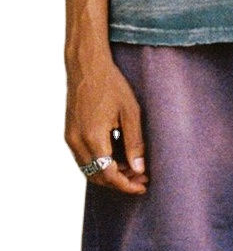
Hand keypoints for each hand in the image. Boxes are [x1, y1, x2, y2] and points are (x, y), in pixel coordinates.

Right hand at [64, 49, 148, 194]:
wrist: (86, 65)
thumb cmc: (111, 84)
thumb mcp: (131, 113)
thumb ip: (135, 143)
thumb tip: (138, 169)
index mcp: (93, 137)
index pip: (109, 174)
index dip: (127, 185)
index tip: (143, 186)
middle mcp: (77, 141)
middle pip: (97, 176)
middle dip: (121, 182)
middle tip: (142, 179)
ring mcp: (71, 137)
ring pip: (89, 169)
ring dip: (111, 174)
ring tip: (134, 170)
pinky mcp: (70, 133)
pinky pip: (85, 158)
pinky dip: (101, 164)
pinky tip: (120, 158)